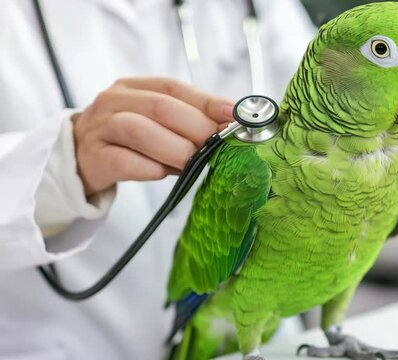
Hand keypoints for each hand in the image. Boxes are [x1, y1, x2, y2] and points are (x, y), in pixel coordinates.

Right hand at [73, 78, 234, 195]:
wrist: (78, 160)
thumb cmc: (127, 141)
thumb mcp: (156, 124)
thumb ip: (187, 123)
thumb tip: (230, 128)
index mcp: (134, 87)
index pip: (173, 87)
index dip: (206, 101)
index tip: (233, 115)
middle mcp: (114, 101)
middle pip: (160, 107)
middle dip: (196, 127)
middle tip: (218, 145)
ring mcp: (100, 128)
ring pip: (139, 130)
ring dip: (174, 148)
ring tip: (193, 162)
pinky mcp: (93, 158)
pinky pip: (123, 161)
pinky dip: (148, 168)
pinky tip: (163, 173)